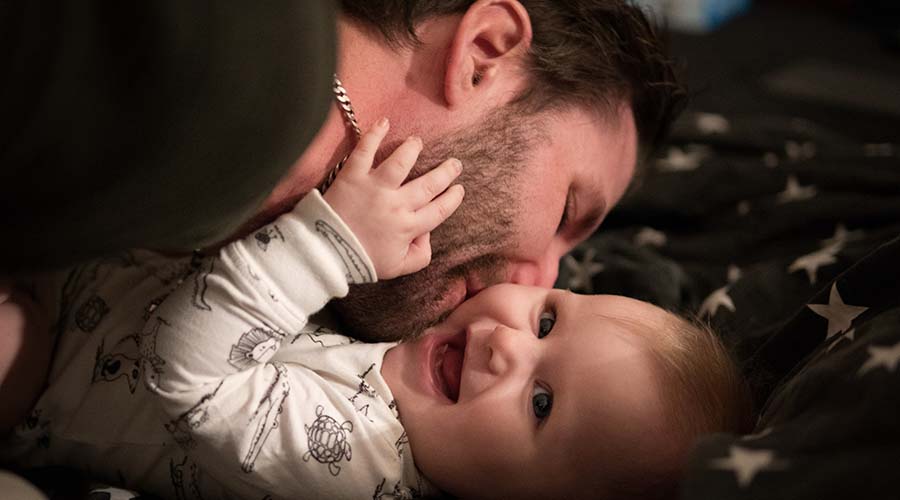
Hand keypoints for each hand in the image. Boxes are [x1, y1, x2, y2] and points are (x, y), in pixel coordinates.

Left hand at [323, 118, 464, 279]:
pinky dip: (375, 134)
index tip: (459, 189)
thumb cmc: (361, 261)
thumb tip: (427, 234)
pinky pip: (365, 151)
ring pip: (401, 162)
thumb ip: (420, 255)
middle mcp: (396, 205)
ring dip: (412, 150)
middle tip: (455, 163)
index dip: (452, 198)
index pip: (439, 210)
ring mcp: (375, 188)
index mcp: (408, 227)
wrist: (325, 254)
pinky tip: (385, 122)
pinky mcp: (353, 177)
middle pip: (428, 184)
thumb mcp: (397, 268)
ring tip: (418, 143)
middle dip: (446, 172)